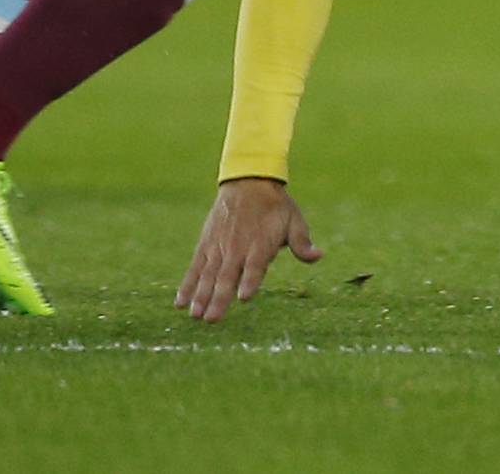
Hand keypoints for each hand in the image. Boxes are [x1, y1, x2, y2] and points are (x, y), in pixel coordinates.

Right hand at [174, 177, 321, 322]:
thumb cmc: (274, 205)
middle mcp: (236, 246)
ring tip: (194, 314)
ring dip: (200, 295)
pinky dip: (187, 283)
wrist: (248, 180)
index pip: (255, 265)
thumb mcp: (294, 219)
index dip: (250, 281)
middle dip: (219, 297)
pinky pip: (195, 266)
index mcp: (259, 242)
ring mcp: (218, 245)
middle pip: (227, 275)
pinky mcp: (206, 243)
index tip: (244, 297)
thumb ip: (302, 241)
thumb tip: (319, 255)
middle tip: (211, 319)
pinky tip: (180, 302)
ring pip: (208, 273)